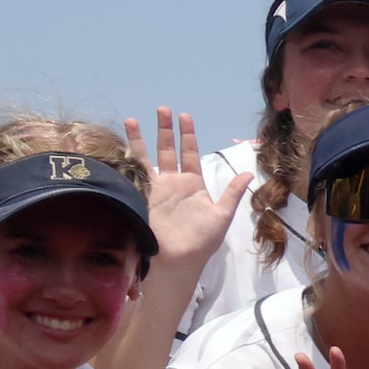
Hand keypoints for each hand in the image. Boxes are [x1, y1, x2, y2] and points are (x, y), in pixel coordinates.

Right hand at [123, 109, 249, 274]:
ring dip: (139, 139)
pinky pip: (132, 174)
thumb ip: (233, 193)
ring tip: (131, 119)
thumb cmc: (202, 241)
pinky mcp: (141, 196)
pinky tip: (119, 144)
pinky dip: (126, 159)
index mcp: (193, 184)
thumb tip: (249, 173)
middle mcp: (172, 183)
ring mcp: (155, 188)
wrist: (179, 260)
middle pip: (166, 149)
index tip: (185, 116)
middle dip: (164, 129)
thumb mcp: (222, 215)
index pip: (189, 153)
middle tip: (162, 109)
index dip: (187, 135)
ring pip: (145, 157)